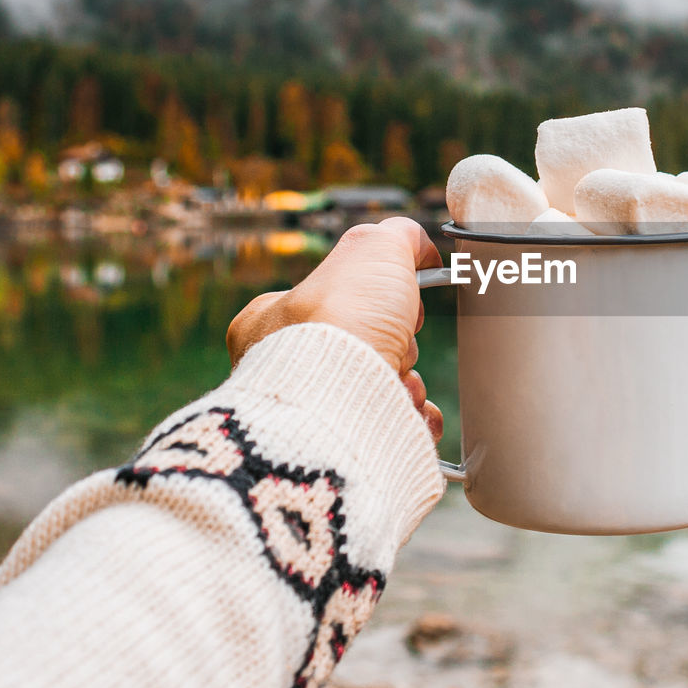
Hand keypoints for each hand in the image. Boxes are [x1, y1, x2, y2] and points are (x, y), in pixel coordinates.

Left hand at [226, 217, 444, 440]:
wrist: (337, 399)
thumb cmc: (342, 320)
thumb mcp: (374, 248)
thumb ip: (397, 238)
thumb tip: (418, 245)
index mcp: (270, 321)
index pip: (331, 301)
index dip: (377, 299)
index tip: (398, 305)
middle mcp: (281, 369)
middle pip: (363, 347)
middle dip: (396, 347)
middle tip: (397, 344)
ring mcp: (309, 412)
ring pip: (377, 389)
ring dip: (405, 384)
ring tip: (399, 383)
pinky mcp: (338, 449)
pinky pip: (387, 430)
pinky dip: (411, 419)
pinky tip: (411, 412)